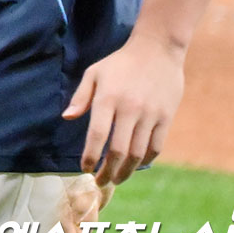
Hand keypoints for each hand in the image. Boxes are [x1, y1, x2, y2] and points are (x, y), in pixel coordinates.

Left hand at [62, 32, 184, 185]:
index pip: (97, 135)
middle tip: (100, 182)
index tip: (85, 168)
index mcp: (107, 98)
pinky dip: (145, 160)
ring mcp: (150, 115)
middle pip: (118, 150)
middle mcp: (129, 109)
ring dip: (126, 171)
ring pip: (138, 153)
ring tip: (116, 179)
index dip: (90, 156)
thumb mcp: (94, 73)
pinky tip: (135, 165)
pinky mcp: (166, 118)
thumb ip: (81, 97)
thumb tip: (66, 118)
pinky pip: (156, 147)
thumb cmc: (120, 63)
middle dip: (108, 171)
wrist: (157, 49)